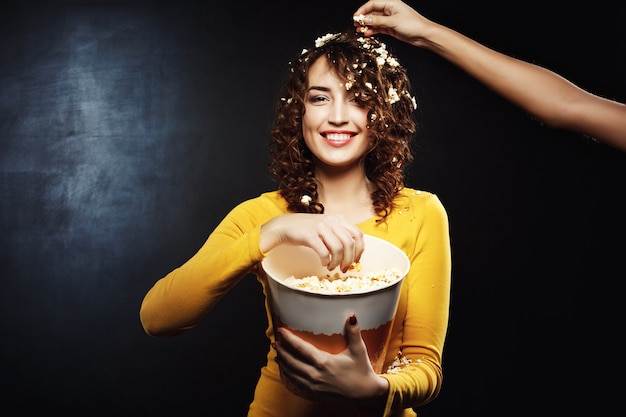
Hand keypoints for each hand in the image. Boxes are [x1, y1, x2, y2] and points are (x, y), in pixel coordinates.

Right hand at [260, 213, 363, 271]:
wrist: (284, 226)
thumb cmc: (306, 230)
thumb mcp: (326, 228)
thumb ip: (339, 236)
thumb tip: (352, 254)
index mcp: (338, 219)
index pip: (358, 234)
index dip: (359, 250)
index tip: (355, 261)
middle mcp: (331, 221)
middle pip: (349, 243)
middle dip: (349, 259)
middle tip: (344, 268)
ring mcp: (320, 227)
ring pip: (338, 249)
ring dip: (337, 262)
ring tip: (332, 267)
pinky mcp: (310, 235)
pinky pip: (324, 252)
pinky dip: (326, 261)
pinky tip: (323, 263)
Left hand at [273, 314, 388, 401]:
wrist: (366, 394)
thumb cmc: (362, 370)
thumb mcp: (358, 350)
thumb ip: (353, 332)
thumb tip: (351, 315)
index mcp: (324, 362)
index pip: (301, 348)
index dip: (289, 339)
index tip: (281, 331)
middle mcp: (316, 375)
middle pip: (292, 361)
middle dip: (281, 351)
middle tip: (275, 342)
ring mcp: (314, 386)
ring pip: (292, 374)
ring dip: (283, 363)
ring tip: (277, 354)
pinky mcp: (315, 394)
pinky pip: (297, 384)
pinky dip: (289, 376)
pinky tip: (286, 370)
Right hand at [353, 0, 432, 45]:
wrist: (424, 35)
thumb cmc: (413, 24)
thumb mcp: (393, 22)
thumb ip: (377, 21)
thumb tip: (365, 20)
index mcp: (391, 3)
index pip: (373, 4)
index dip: (363, 9)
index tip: (356, 16)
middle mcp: (390, 10)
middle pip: (373, 12)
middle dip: (364, 18)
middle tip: (356, 24)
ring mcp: (390, 19)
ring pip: (375, 21)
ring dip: (367, 25)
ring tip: (360, 30)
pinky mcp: (391, 28)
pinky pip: (379, 28)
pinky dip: (373, 30)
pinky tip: (367, 33)